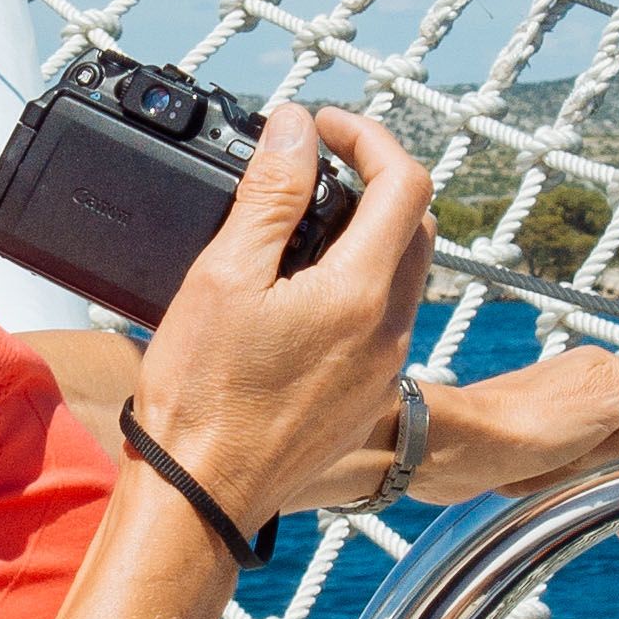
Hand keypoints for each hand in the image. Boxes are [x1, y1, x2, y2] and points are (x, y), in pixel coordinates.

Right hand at [130, 101, 429, 525]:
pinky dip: (354, 280)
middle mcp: (388, 330)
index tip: (321, 126)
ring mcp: (384, 366)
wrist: (204, 492)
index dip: (368, 136)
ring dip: (365, 230)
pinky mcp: (367, 393)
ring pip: (401, 272)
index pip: (405, 182)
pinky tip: (298, 287)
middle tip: (312, 165)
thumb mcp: (225, 276)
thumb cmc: (204, 395)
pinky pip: (381, 317)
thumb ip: (269, 194)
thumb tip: (296, 130)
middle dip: (372, 178)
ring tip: (297, 223)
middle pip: (414, 224)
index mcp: (360, 294)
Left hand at [416, 343, 618, 505]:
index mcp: (603, 373)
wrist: (459, 448)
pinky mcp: (531, 449)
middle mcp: (581, 392)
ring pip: (607, 461)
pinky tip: (591, 513)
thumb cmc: (534, 422)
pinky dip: (590, 494)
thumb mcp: (608, 389)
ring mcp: (554, 421)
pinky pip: (575, 473)